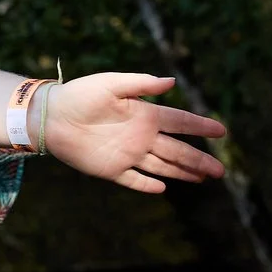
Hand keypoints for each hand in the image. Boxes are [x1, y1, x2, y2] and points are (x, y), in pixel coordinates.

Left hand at [43, 73, 227, 194]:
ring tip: (204, 179)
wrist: (50, 116)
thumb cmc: (79, 94)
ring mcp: (127, 154)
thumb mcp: (111, 83)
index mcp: (143, 114)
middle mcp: (140, 136)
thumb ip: (141, 84)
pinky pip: (134, 180)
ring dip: (182, 173)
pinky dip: (147, 185)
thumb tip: (172, 82)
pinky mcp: (111, 169)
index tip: (221, 131)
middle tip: (221, 170)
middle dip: (199, 160)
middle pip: (177, 150)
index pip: (179, 121)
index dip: (200, 126)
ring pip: (162, 166)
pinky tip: (163, 189)